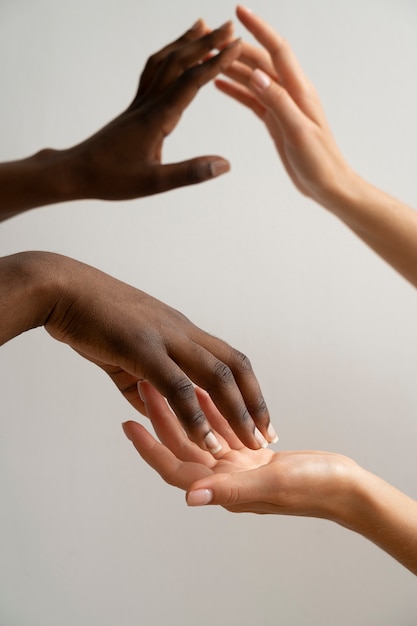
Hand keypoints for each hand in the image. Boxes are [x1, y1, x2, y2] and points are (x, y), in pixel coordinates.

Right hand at [41, 253, 274, 450]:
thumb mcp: (124, 354)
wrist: (62, 290)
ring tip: (248, 445)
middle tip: (266, 437)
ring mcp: (165, 338)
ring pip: (216, 376)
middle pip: (234, 367)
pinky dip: (197, 417)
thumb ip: (141, 385)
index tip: (259, 417)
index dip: (248, 389)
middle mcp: (182, 331)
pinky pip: (178, 388)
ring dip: (236, 414)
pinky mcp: (143, 349)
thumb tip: (155, 411)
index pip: (228, 360)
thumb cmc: (92, 319)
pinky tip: (208, 442)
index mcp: (180, 330)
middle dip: (254, 404)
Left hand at [69, 20, 241, 199]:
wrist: (75, 172)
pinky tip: (173, 57)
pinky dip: (167, 57)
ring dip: (184, 43)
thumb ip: (190, 173)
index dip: (216, 62)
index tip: (237, 46)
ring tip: (202, 27)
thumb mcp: (154, 182)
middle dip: (206, 43)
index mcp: (156, 118)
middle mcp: (148, 104)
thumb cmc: (111, 179)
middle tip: (230, 28)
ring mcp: (139, 103)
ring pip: (163, 63)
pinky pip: (152, 73)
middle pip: (178, 63)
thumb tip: (226, 165)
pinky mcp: (134, 108)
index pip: (191, 82)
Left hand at [123, 381, 356, 519]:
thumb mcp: (272, 484)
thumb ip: (231, 489)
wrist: (344, 487)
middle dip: (162, 415)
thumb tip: (189, 496)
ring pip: (201, 432)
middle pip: (183, 443)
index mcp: (223, 487)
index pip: (175, 467)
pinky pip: (224, 427)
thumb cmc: (313, 489)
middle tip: (143, 384)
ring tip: (165, 380)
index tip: (128, 423)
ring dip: (183, 407)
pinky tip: (202, 388)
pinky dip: (211, 409)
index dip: (149, 447)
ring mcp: (238, 464)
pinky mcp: (252, 452)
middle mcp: (224, 475)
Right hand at [216, 6, 352, 208]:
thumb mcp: (298, 132)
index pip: (277, 51)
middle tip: (209, 40)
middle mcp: (290, 93)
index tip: (239, 13)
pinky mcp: (275, 121)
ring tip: (207, 58)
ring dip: (232, 67)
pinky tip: (220, 84)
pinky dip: (236, 90)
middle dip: (236, 48)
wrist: (328, 185)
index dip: (259, 30)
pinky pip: (252, 99)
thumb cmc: (320, 161)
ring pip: (253, 79)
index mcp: (299, 91)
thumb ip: (278, 102)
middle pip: (260, 62)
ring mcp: (281, 106)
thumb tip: (256, 74)